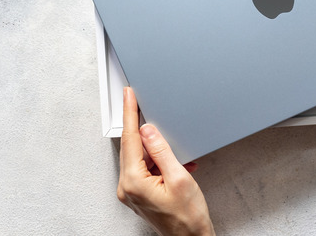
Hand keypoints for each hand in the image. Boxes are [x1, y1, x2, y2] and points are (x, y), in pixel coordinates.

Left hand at [117, 87, 214, 234]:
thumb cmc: (188, 217)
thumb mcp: (179, 177)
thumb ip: (162, 151)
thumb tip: (149, 130)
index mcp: (134, 182)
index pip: (130, 139)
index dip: (129, 114)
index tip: (128, 96)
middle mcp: (127, 187)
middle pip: (132, 147)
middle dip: (141, 128)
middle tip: (142, 105)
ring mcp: (132, 192)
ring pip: (140, 157)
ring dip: (156, 150)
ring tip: (176, 156)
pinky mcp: (139, 194)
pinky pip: (145, 168)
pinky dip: (159, 162)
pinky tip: (175, 165)